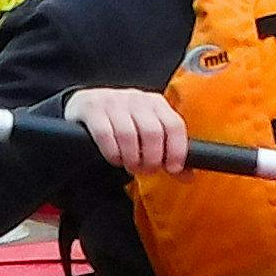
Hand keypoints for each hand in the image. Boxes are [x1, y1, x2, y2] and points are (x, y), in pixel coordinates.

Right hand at [69, 85, 189, 172]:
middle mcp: (137, 99)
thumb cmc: (125, 122)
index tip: (173, 168)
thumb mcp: (147, 131)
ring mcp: (114, 102)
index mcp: (156, 103)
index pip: (174, 124)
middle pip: (152, 132)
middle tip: (146, 170)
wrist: (87, 103)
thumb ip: (167, 152)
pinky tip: (114, 158)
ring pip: (128, 135)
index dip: (177, 150)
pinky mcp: (93, 109)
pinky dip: (112, 153)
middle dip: (151, 159)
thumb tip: (188, 176)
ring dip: (131, 158)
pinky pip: (105, 135)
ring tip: (130, 165)